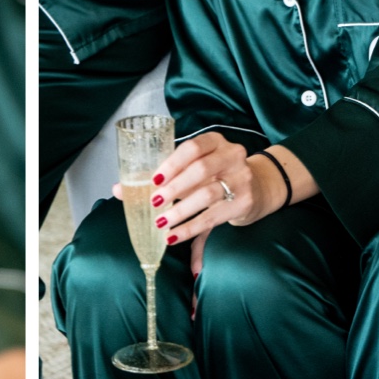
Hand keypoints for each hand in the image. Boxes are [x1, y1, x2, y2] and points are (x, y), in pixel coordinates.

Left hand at [112, 133, 281, 254]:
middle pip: (201, 170)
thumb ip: (162, 179)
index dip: (172, 163)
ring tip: (161, 222)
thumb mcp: (196, 170)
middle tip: (154, 202)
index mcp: (216, 141)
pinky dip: (191, 228)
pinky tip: (174, 236)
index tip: (154, 180)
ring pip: (207, 195)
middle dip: (174, 187)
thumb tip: (118, 191)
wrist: (260, 186)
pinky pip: (213, 217)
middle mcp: (232, 156)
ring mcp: (241, 179)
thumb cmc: (216, 175)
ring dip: (181, 211)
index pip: (193, 147)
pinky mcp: (244, 202)